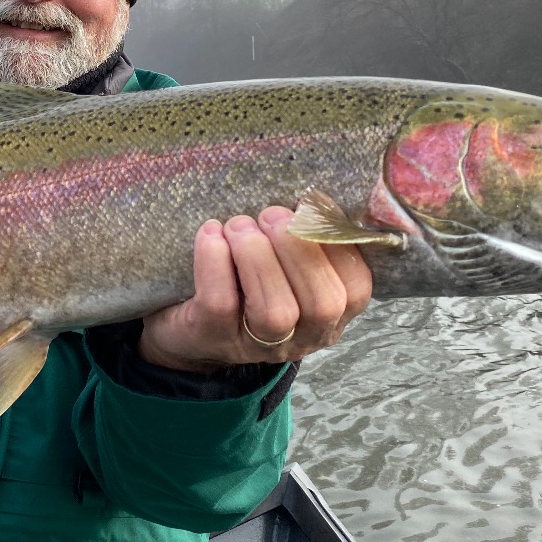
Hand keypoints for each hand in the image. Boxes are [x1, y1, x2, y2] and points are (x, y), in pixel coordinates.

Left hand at [138, 206, 372, 371]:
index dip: (338, 245)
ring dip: (258, 257)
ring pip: (275, 311)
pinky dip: (216, 262)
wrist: (185, 320)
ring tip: (239, 226)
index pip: (356, 291)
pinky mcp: (213, 338)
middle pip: (322, 304)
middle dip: (298, 248)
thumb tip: (315, 196)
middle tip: (269, 215)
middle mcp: (301, 338)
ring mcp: (257, 345)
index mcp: (328, 315)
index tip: (309, 207)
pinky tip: (211, 234)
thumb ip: (305, 239)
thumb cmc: (243, 279)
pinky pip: (221, 303)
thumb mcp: (282, 262)